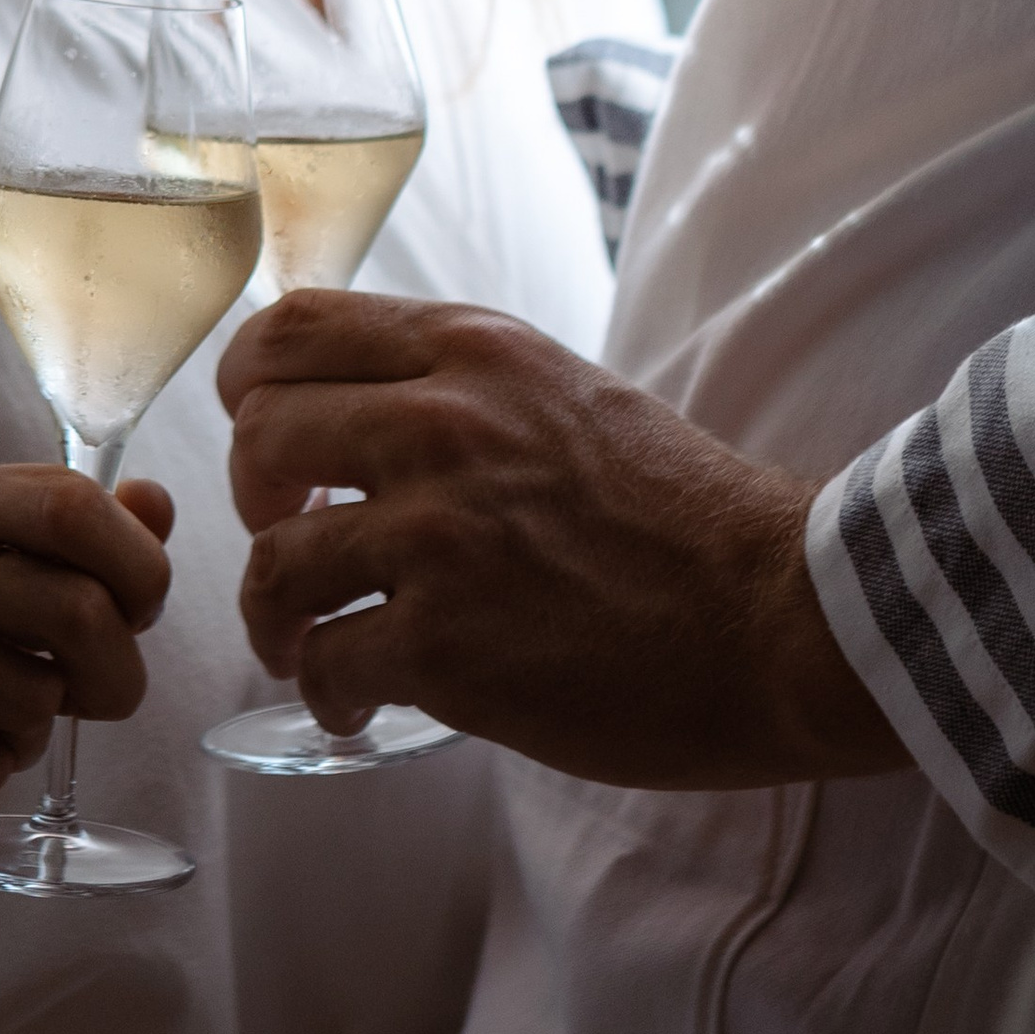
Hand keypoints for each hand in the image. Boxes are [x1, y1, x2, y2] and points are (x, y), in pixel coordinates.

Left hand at [218, 293, 904, 789]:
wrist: (784, 617)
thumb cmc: (691, 521)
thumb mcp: (571, 397)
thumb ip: (469, 390)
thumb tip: (368, 412)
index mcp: (476, 354)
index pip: (291, 328)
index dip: (250, 386)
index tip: (270, 441)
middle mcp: (443, 426)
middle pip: (258, 435)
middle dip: (254, 501)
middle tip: (299, 543)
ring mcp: (438, 535)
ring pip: (271, 560)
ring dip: (276, 615)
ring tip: (308, 644)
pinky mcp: (444, 644)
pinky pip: (321, 662)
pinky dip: (323, 692)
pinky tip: (358, 705)